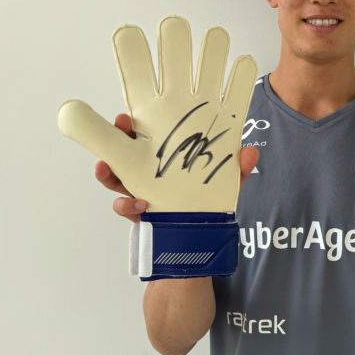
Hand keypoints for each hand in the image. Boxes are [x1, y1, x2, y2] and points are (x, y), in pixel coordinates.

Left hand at [58, 16, 256, 212]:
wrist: (194, 225)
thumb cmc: (156, 202)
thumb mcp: (124, 180)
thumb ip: (107, 160)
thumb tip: (92, 151)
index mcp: (145, 120)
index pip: (137, 83)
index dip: (132, 59)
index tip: (129, 36)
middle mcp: (174, 114)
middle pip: (174, 73)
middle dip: (174, 50)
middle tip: (174, 25)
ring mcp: (203, 120)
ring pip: (208, 80)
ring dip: (213, 57)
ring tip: (218, 37)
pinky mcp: (229, 132)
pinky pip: (236, 102)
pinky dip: (241, 82)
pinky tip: (243, 62)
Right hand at [96, 114, 259, 222]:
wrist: (203, 239)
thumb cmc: (211, 201)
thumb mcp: (227, 182)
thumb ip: (238, 169)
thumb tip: (250, 153)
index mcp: (167, 157)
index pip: (148, 135)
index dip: (135, 124)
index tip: (127, 116)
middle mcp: (150, 171)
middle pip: (125, 150)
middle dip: (115, 138)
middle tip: (117, 128)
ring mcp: (140, 192)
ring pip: (116, 178)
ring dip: (107, 172)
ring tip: (103, 167)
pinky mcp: (140, 215)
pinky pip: (125, 209)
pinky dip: (127, 206)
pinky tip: (139, 205)